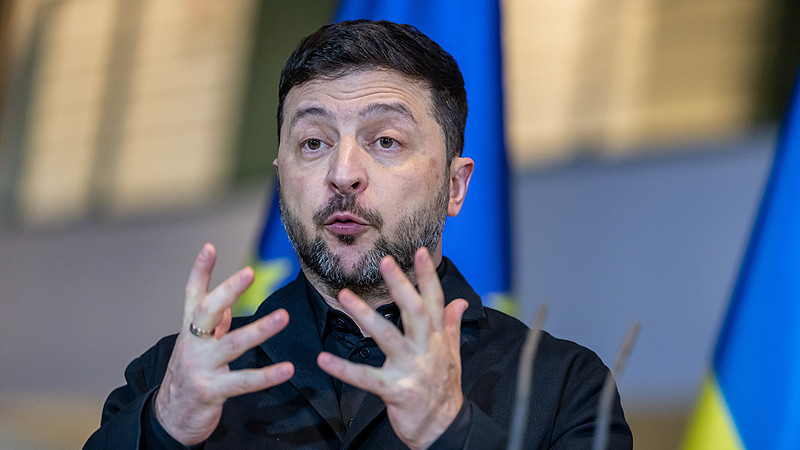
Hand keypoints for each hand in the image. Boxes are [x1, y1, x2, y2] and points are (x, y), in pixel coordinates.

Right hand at [154, 244, 293, 444]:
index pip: (193, 295)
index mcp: (189, 330)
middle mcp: (192, 344)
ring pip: (232, 345)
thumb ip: (213, 326)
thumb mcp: (197, 346)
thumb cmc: (188, 376)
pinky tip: (287, 369)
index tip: (209, 247)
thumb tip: (228, 307)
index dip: (200, 271)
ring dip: (259, 330)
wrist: (170, 418)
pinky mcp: (211, 391)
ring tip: (283, 317)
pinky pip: (243, 381)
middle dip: (228, 291)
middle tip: (249, 272)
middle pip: (207, 311)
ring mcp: (200, 367)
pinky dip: (266, 375)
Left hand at [317, 248, 468, 449]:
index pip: (435, 301)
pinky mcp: (396, 390)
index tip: (418, 252)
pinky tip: (324, 360)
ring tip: (344, 297)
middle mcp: (426, 349)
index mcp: (436, 339)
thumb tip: (460, 301)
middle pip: (414, 312)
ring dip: (365, 316)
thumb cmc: (444, 389)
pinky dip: (345, 369)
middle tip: (385, 262)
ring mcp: (411, 369)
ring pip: (388, 337)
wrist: (444, 429)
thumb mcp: (452, 355)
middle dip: (401, 286)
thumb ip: (451, 325)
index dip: (427, 276)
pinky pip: (367, 378)